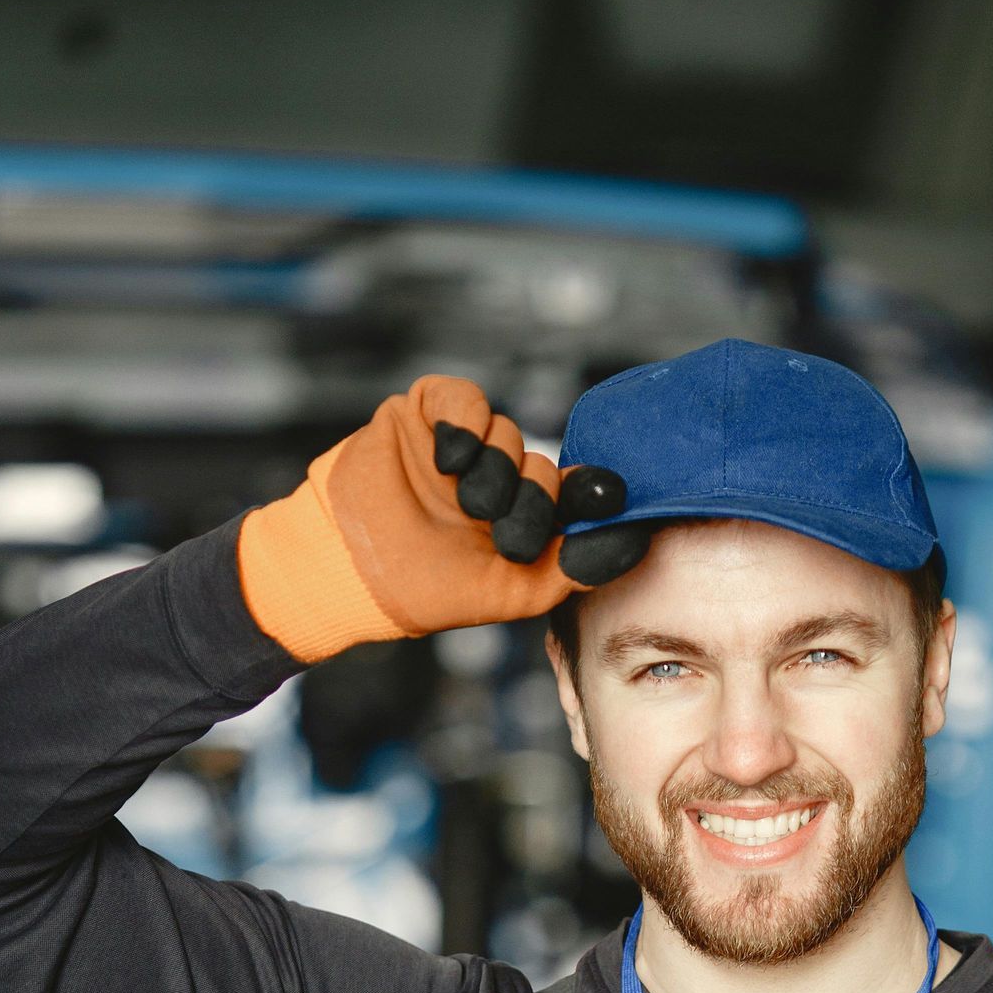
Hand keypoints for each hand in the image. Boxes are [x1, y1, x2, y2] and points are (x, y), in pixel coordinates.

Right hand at [237, 375, 652, 661]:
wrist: (354, 573)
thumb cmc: (433, 590)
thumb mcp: (519, 591)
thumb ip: (577, 565)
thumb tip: (638, 538)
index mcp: (524, 518)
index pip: (574, 490)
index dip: (593, 492)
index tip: (613, 496)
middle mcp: (499, 478)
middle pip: (545, 464)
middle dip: (532, 498)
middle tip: (502, 532)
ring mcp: (464, 446)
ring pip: (508, 434)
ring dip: (494, 471)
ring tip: (465, 505)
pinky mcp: (426, 415)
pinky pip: (467, 400)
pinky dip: (466, 427)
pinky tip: (450, 461)